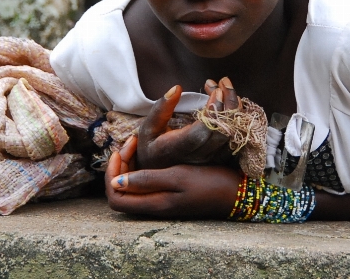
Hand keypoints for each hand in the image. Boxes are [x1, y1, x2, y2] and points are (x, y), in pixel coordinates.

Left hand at [106, 134, 240, 218]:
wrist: (238, 193)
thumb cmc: (210, 183)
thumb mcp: (179, 177)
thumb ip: (148, 180)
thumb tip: (116, 182)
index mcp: (154, 204)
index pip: (115, 197)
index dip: (112, 174)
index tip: (123, 150)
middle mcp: (154, 206)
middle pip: (120, 191)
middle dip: (119, 166)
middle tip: (131, 142)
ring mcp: (163, 201)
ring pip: (132, 186)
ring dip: (130, 164)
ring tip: (138, 143)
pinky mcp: (171, 194)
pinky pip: (145, 183)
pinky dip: (142, 167)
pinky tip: (152, 152)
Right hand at [136, 78, 237, 169]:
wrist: (157, 171)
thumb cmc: (151, 146)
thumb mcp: (148, 127)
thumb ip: (161, 109)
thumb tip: (177, 88)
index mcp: (177, 149)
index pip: (202, 131)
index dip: (213, 111)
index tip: (216, 91)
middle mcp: (197, 157)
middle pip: (222, 132)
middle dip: (227, 103)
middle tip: (223, 82)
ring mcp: (210, 160)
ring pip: (233, 135)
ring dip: (234, 108)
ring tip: (226, 87)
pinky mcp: (219, 159)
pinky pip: (235, 139)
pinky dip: (237, 119)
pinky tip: (231, 102)